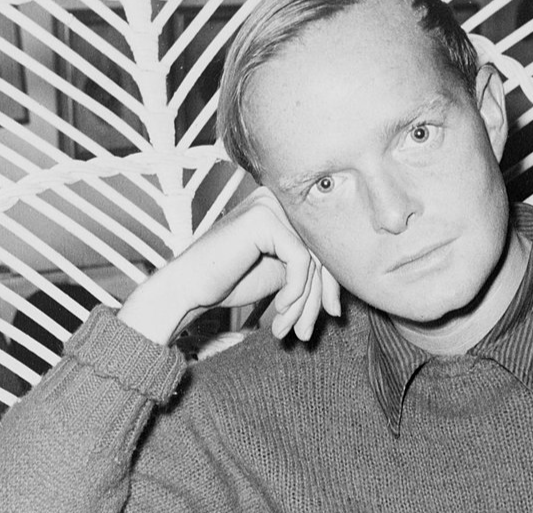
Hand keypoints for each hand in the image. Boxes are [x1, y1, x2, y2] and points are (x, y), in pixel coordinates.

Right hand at [118, 187, 340, 345]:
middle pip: (323, 251)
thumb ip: (310, 270)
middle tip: (309, 333)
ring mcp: (270, 205)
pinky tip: (281, 312)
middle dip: (319, 298)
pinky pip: (300, 260)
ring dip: (305, 303)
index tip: (332, 315)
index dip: (331, 284)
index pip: (324, 245)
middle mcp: (279, 199)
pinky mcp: (264, 219)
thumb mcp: (281, 274)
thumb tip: (344, 292)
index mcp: (284, 207)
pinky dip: (295, 292)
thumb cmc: (228, 281)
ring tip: (289, 330)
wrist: (188, 288)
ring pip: (313, 259)